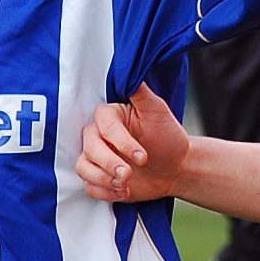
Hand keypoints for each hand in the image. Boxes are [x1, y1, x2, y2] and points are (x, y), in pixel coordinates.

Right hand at [76, 85, 190, 202]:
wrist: (176, 167)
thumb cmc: (167, 136)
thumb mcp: (157, 110)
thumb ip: (140, 91)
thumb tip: (126, 68)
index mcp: (109, 116)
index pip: (104, 127)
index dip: (121, 142)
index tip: (142, 156)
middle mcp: (98, 136)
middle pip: (89, 149)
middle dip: (109, 165)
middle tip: (129, 175)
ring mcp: (96, 158)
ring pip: (83, 168)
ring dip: (104, 180)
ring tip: (127, 185)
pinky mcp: (98, 178)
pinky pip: (89, 186)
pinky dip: (105, 192)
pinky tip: (124, 192)